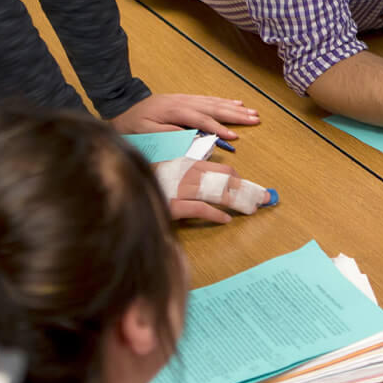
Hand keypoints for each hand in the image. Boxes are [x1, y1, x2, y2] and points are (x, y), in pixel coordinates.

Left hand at [109, 93, 258, 138]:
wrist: (122, 106)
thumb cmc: (133, 125)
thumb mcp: (147, 133)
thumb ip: (170, 134)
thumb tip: (194, 136)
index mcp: (174, 111)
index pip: (201, 120)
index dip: (218, 129)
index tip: (235, 137)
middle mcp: (183, 102)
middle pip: (214, 108)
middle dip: (236, 115)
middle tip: (255, 119)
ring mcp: (185, 99)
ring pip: (214, 102)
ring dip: (234, 108)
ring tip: (252, 112)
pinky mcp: (185, 99)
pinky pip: (209, 99)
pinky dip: (224, 102)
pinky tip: (235, 103)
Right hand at [154, 158, 273, 223]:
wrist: (119, 187)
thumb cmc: (146, 180)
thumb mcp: (169, 170)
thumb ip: (189, 172)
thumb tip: (212, 176)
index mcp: (186, 163)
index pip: (222, 170)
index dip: (241, 180)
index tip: (252, 189)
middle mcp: (185, 173)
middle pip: (225, 179)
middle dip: (247, 189)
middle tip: (263, 199)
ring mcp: (178, 188)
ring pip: (216, 193)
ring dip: (237, 201)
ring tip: (251, 209)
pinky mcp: (171, 205)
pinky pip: (198, 208)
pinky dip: (214, 214)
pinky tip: (225, 220)